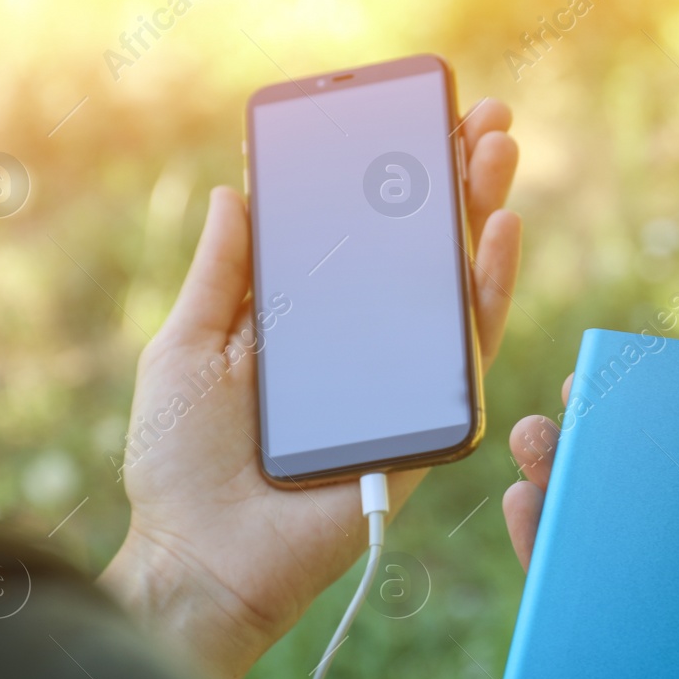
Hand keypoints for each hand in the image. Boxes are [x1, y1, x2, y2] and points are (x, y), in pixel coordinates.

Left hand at [99, 100, 520, 678]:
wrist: (205, 560)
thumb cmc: (180, 461)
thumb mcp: (187, 346)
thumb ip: (222, 273)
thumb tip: (239, 189)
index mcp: (300, 319)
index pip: (355, 233)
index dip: (385, 176)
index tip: (408, 118)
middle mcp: (357, 342)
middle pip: (416, 248)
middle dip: (451, 179)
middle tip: (479, 118)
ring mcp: (397, 380)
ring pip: (453, 286)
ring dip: (481, 213)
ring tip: (497, 149)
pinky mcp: (426, 423)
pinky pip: (468, 351)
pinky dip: (489, 288)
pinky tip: (498, 231)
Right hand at [504, 387, 678, 678]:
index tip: (666, 395)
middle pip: (668, 523)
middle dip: (622, 462)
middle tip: (579, 404)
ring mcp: (675, 656)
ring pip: (616, 566)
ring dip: (574, 502)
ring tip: (537, 443)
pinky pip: (581, 627)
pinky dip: (550, 575)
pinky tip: (527, 518)